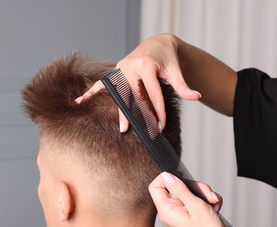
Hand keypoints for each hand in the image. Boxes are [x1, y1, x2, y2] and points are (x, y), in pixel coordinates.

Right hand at [75, 33, 200, 132]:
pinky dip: (90, 93)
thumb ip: (183, 86)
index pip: (152, 93)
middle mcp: (130, 66)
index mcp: (146, 65)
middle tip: (139, 132)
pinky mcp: (116, 72)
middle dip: (137, 115)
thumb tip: (196, 97)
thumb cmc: (167, 58)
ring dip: (120, 110)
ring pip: (120, 94)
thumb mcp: (176, 70)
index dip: (157, 111)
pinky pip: (102, 84)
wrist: (158, 44)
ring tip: (123, 128)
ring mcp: (121, 69)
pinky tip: (79, 101)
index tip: (160, 127)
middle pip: (134, 96)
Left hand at [149, 172, 247, 226]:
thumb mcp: (196, 206)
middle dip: (195, 187)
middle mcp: (171, 211)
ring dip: (204, 194)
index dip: (166, 178)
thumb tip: (166, 176)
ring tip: (212, 203)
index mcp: (167, 211)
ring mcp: (181, 212)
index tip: (181, 177)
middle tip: (206, 194)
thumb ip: (180, 189)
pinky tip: (214, 208)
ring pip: (189, 191)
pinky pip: (196, 198)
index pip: (155, 187)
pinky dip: (207, 201)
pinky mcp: (190, 212)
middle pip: (176, 187)